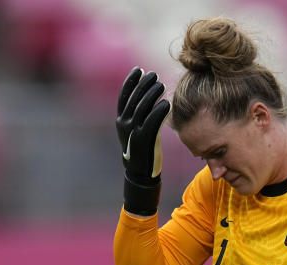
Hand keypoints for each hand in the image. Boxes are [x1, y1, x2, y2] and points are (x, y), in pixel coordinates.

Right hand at [116, 67, 170, 214]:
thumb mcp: (136, 129)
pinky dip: (159, 111)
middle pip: (133, 99)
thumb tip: (148, 92)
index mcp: (120, 120)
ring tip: (161, 85)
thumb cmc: (142, 147)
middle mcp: (124, 124)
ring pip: (142, 108)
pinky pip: (152, 122)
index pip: (123, 96)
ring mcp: (133, 132)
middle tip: (154, 75)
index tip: (139, 70)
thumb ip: (139, 112)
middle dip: (143, 85)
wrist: (140, 172)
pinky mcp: (144, 140)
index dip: (130, 82)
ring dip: (152, 94)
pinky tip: (166, 103)